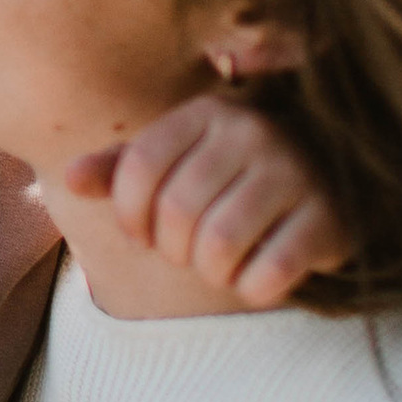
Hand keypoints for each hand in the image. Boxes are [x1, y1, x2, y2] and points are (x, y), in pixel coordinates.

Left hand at [67, 91, 348, 307]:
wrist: (333, 183)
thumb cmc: (233, 176)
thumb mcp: (178, 160)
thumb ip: (120, 168)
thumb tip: (68, 178)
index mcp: (207, 112)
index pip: (139, 167)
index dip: (128, 215)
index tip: (141, 235)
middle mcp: (253, 132)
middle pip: (177, 212)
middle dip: (173, 249)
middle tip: (189, 254)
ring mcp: (295, 171)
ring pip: (219, 245)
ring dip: (211, 273)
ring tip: (221, 266)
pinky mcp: (328, 217)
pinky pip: (269, 272)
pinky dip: (253, 288)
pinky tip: (258, 277)